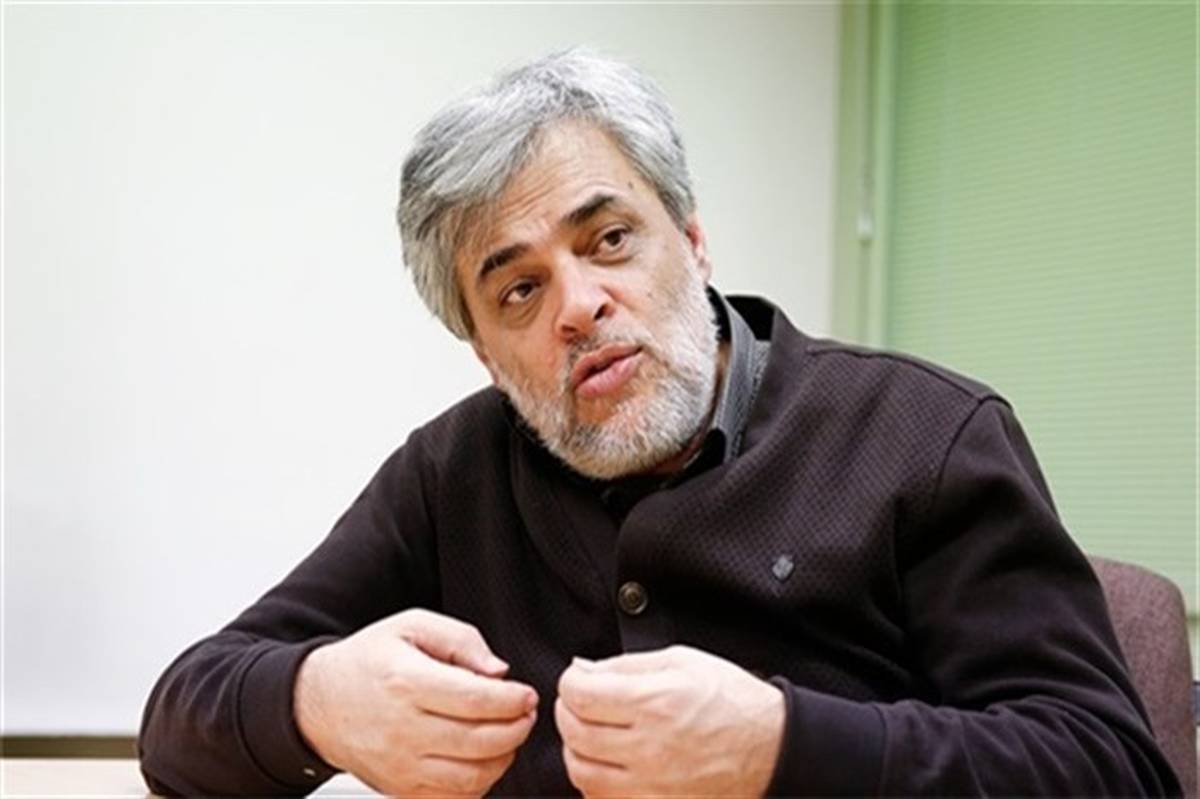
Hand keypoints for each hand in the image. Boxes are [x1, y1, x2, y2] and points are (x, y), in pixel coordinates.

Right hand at [294, 608, 537, 795]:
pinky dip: (480, 783)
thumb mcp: (411, 626)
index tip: (526, 694)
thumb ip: (461, 640)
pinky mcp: (401, 790)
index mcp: (406, 682)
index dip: (513, 700)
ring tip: (508, 734)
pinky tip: (483, 758)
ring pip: (473, 776)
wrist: (318, 704)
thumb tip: (498, 672)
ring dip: (504, 757)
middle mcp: (402, 730)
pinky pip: (455, 798)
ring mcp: (400, 767)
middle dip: (517, 728)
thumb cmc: (368, 661)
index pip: (476, 700)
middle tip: (525, 713)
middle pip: (481, 741)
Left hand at [555, 645, 784, 796]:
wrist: (772, 749)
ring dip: (577, 749)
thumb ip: (625, 665)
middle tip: (582, 703)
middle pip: (574, 733)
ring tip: (593, 734)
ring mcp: (652, 786)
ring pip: (581, 771)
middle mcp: (649, 748)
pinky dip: (595, 782)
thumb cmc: (732, 702)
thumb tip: (583, 669)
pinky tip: (609, 764)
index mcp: (654, 703)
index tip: (578, 680)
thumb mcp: (682, 662)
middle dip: (569, 713)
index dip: (570, 683)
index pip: (579, 695)